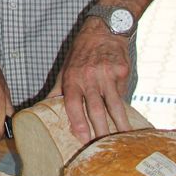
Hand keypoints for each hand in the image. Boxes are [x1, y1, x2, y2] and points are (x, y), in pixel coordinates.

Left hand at [58, 18, 133, 141]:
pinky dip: (126, 107)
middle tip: (103, 146)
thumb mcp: (65, 67)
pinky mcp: (122, 71)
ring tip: (124, 139)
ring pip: (114, 104)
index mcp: (72, 78)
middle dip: (100, 129)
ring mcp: (107, 74)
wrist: (104, 29)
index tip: (82, 137)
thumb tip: (44, 107)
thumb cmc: (82, 52)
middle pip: (95, 108)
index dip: (77, 121)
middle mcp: (89, 77)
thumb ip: (58, 89)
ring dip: (119, 124)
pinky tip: (131, 120)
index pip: (73, 103)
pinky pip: (123, 93)